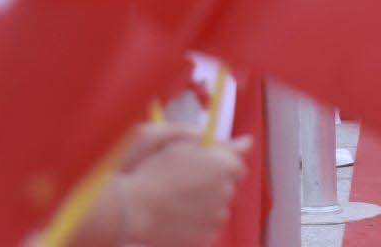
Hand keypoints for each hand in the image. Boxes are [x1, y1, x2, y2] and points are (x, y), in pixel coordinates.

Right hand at [119, 133, 250, 245]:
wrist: (132, 209)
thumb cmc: (154, 171)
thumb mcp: (184, 145)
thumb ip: (221, 144)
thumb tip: (248, 142)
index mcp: (225, 165)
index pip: (237, 166)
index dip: (218, 166)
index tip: (201, 168)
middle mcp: (227, 191)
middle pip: (228, 187)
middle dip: (212, 185)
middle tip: (183, 185)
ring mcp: (218, 217)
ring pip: (218, 209)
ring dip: (205, 206)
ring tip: (176, 203)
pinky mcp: (207, 238)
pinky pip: (208, 228)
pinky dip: (197, 225)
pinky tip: (176, 218)